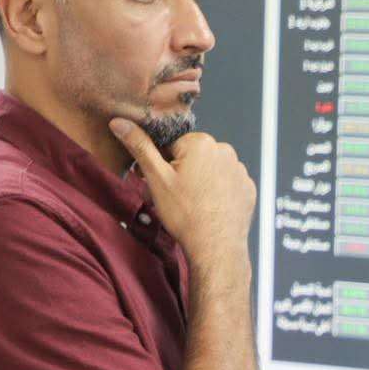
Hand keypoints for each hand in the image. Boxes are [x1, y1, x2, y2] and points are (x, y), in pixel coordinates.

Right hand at [110, 120, 255, 260]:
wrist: (216, 246)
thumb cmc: (186, 214)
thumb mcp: (156, 178)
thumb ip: (139, 147)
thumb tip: (120, 123)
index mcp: (201, 143)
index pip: (173, 145)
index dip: (162, 164)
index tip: (161, 181)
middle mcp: (225, 151)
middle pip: (193, 156)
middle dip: (181, 172)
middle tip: (176, 196)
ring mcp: (239, 170)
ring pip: (210, 170)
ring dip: (200, 181)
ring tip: (193, 204)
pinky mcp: (248, 188)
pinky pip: (227, 183)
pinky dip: (218, 192)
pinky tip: (209, 207)